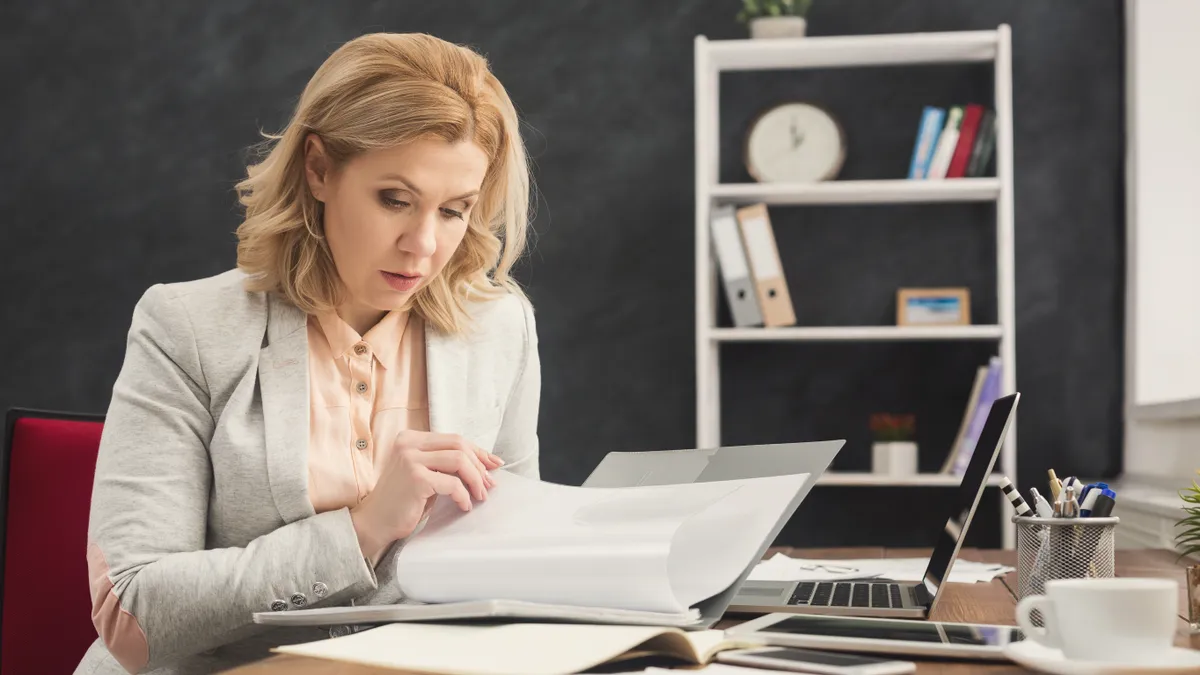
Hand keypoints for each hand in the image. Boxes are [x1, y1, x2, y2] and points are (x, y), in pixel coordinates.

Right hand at [349, 430, 504, 561]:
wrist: (374, 522)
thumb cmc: (403, 501)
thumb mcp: (424, 473)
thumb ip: (445, 463)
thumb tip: (484, 464)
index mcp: (411, 438)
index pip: (454, 439)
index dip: (478, 451)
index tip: (494, 464)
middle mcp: (409, 443)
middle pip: (459, 445)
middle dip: (480, 465)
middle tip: (490, 484)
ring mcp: (410, 459)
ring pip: (459, 460)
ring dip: (476, 479)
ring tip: (480, 496)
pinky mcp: (416, 478)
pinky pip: (452, 483)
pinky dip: (463, 495)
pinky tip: (464, 505)